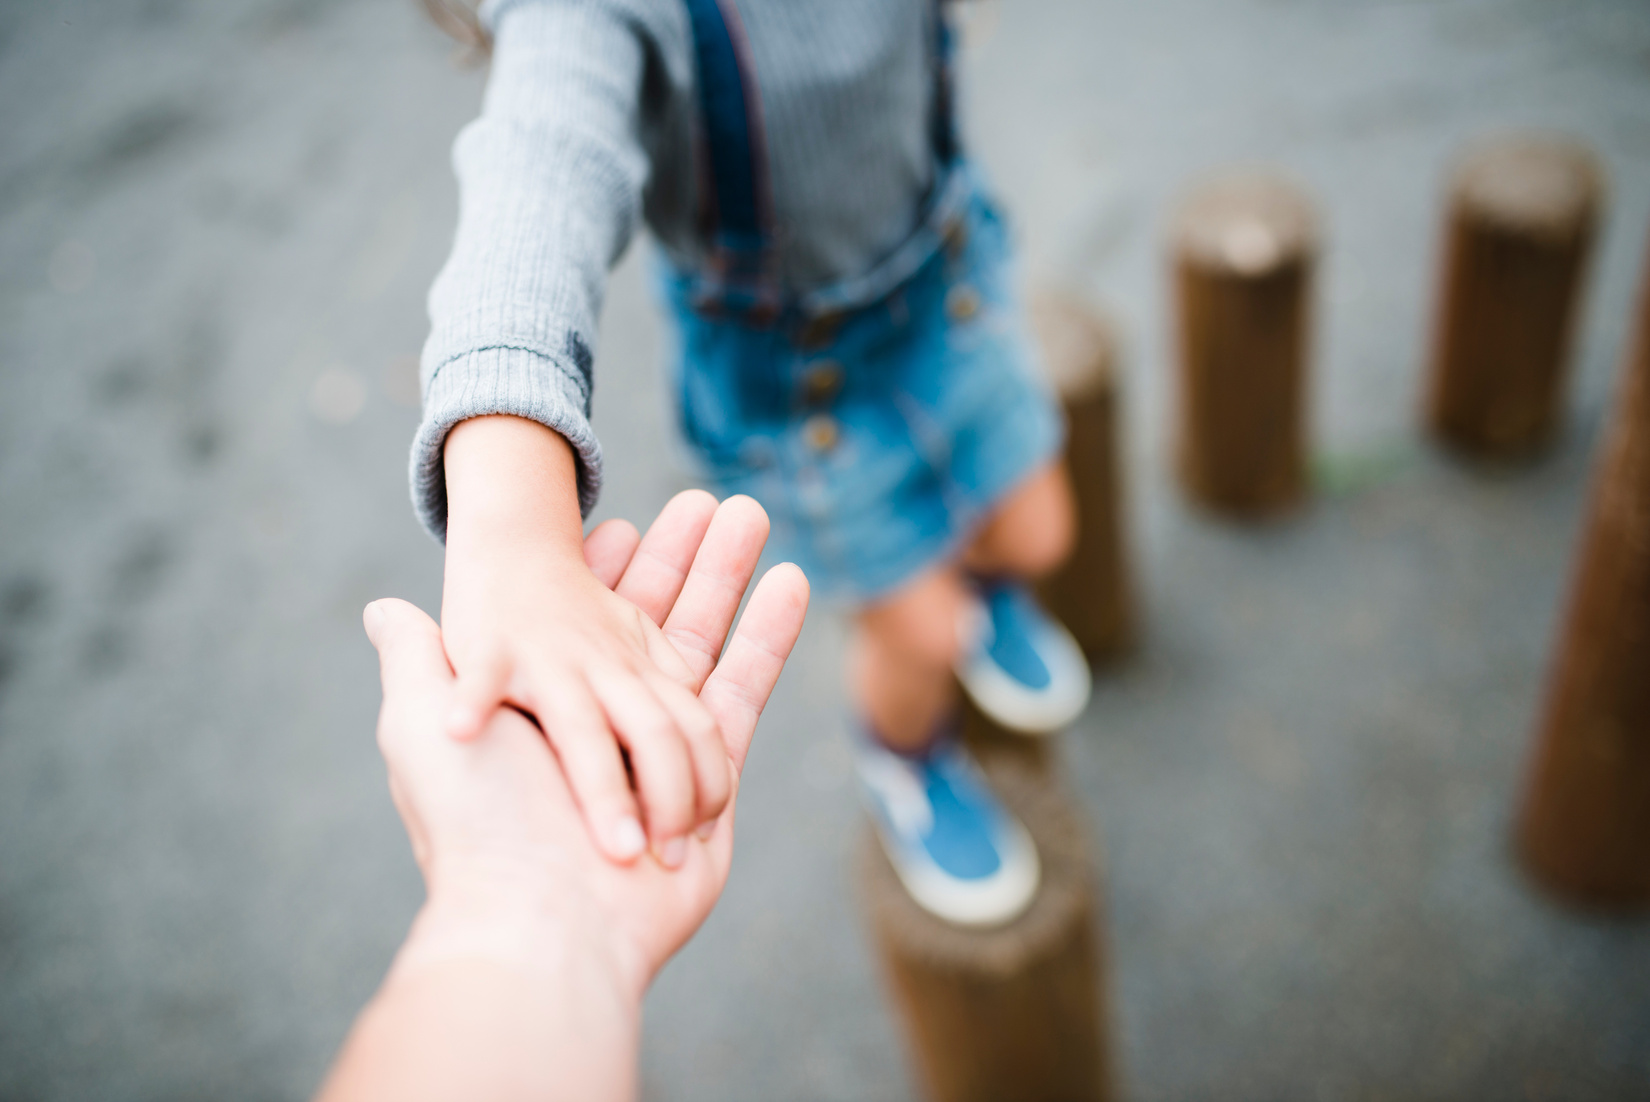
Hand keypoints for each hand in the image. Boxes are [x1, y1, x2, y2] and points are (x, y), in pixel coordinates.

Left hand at [371, 493, 808, 994]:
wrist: (542, 922)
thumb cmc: (477, 822)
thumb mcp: (419, 726)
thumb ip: (419, 662)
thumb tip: (383, 609)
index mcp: (540, 707)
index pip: (578, 621)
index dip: (604, 571)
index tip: (623, 523)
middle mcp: (601, 726)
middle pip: (652, 623)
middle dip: (684, 561)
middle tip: (713, 499)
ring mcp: (658, 753)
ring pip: (701, 646)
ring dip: (728, 578)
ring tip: (754, 513)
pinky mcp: (710, 780)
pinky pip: (743, 694)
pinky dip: (768, 636)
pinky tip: (792, 580)